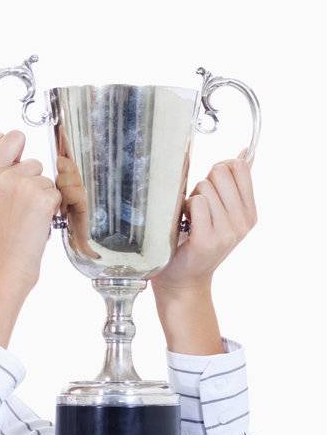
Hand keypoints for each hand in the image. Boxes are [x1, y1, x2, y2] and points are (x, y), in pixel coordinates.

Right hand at [0, 130, 59, 294]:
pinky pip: (56, 193)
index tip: (17, 163)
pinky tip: (36, 222)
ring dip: (41, 196)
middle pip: (32, 161)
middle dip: (31, 182)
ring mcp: (23, 185)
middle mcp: (3, 176)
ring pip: (45, 179)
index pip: (12, 138)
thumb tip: (0, 136)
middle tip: (18, 207)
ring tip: (26, 217)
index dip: (19, 150)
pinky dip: (51, 208)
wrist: (3, 264)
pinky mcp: (42, 197)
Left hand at [152, 154, 255, 295]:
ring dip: (190, 198)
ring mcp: (227, 231)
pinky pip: (196, 203)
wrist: (183, 280)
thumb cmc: (195, 242)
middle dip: (202, 183)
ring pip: (205, 187)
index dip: (219, 170)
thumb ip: (233, 186)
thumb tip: (244, 154)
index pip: (239, 167)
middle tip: (196, 206)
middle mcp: (243, 221)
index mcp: (249, 212)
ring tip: (189, 219)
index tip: (210, 187)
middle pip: (220, 173)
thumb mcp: (222, 214)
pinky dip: (184, 209)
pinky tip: (184, 225)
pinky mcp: (207, 239)